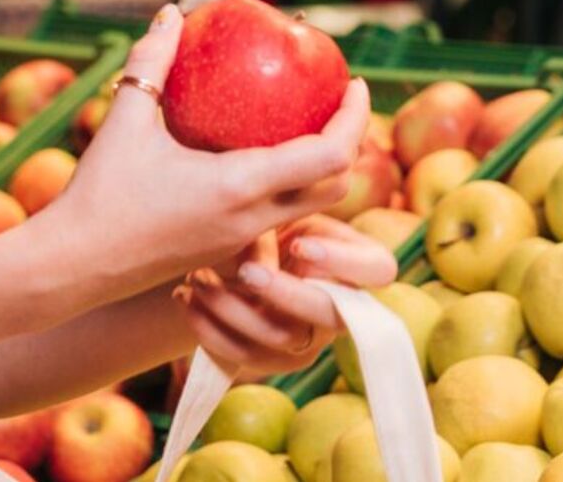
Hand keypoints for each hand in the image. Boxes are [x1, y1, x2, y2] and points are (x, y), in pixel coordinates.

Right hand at [38, 6, 370, 300]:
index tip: (356, 84)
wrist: (73, 268)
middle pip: (335, 187)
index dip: (356, 118)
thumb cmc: (98, 194)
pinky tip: (262, 159)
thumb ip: (152, 62)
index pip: (330, 155)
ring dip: (322, 171)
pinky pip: (276, 220)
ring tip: (308, 126)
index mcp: (241, 186)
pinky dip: (289, 190)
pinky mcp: (225, 253)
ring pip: (309, 209)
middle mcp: (252, 219)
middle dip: (350, 144)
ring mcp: (241, 243)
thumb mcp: (125, 119)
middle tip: (339, 103)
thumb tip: (171, 13)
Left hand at [178, 216, 398, 378]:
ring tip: (198, 277)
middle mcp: (339, 306)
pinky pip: (240, 356)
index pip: (378, 269)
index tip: (300, 246)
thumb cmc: (267, 215)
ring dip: (233, 307)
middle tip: (246, 270)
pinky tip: (185, 295)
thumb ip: (289, 204)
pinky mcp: (268, 358)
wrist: (230, 251)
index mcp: (355, 262)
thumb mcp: (284, 204)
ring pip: (278, 337)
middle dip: (284, 293)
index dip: (343, 262)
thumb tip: (271, 214)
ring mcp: (304, 338)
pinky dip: (206, 327)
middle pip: (327, 313)